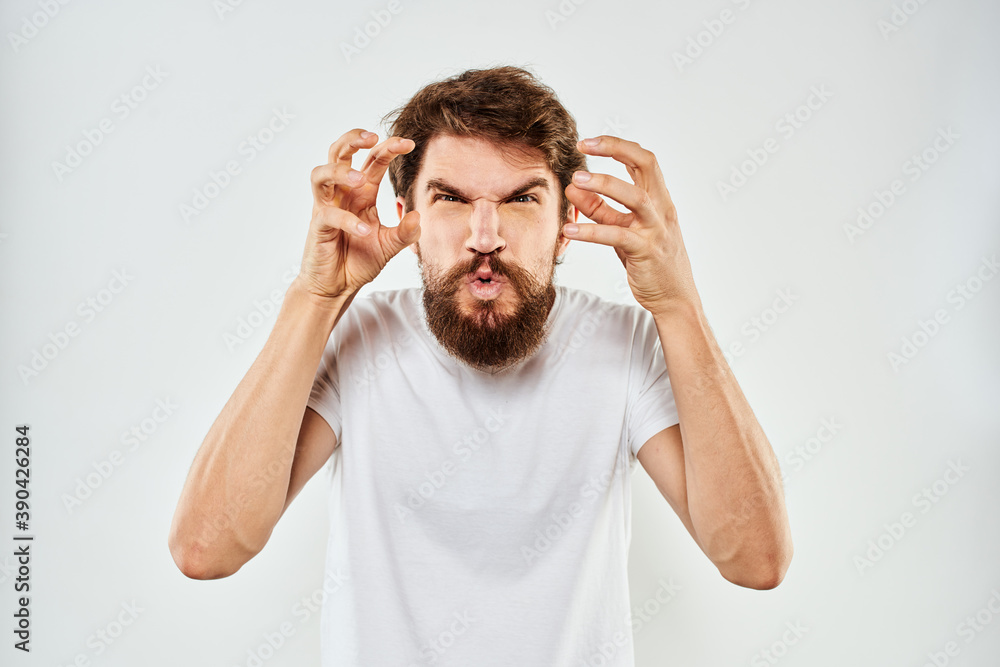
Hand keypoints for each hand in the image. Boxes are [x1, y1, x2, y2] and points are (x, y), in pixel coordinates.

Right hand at [295, 129, 419, 301]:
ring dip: (340, 170)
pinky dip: (347, 219)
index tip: (409, 144)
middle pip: (339, 152)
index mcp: (362, 193)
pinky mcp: (318, 227)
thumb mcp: (388, 246)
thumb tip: (419, 216)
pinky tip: (364, 230)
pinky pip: (328, 215)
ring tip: (361, 178)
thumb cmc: (358, 262)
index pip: (373, 161)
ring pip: (322, 174)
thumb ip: (405, 233)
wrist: (336, 288)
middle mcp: (342, 195)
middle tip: (374, 136)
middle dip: (354, 139)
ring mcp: (327, 208)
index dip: (388, 148)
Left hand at [562, 135, 699, 317]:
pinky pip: (617, 235)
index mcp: (659, 199)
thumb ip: (600, 209)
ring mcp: (656, 229)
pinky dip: (591, 231)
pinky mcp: (646, 252)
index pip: (643, 160)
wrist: (674, 299)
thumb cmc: (648, 262)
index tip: (589, 141)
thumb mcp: (623, 230)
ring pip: (634, 196)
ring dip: (603, 185)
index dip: (617, 145)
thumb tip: (573, 187)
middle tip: (583, 144)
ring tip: (574, 181)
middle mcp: (662, 209)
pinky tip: (570, 229)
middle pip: (646, 164)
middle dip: (615, 148)